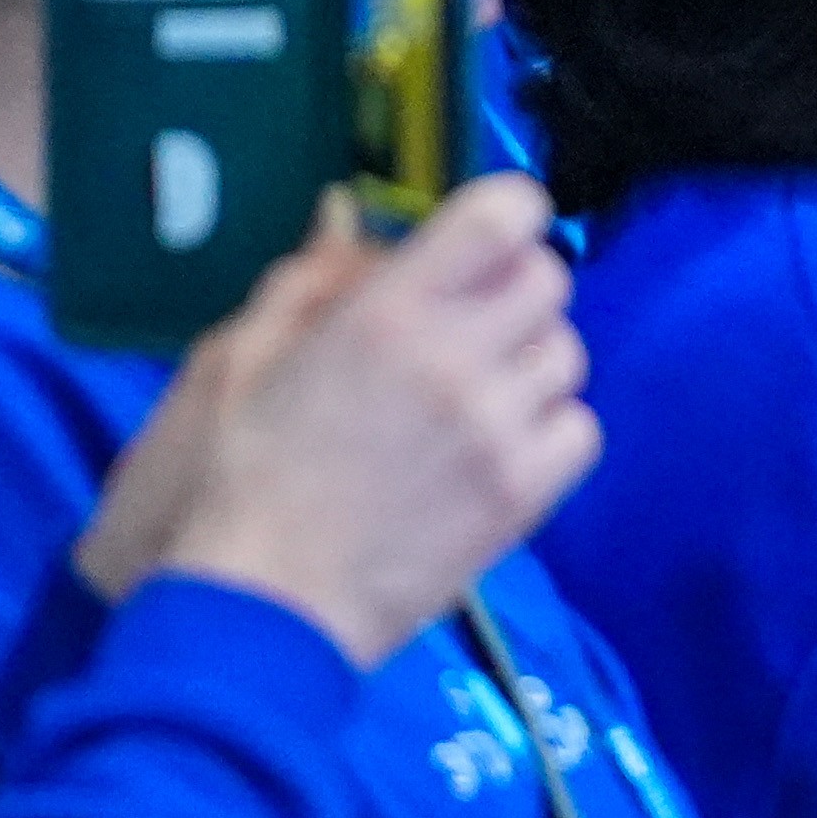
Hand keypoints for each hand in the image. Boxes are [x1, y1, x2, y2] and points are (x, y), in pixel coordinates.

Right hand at [81, 181, 600, 667]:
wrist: (262, 604)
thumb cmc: (236, 478)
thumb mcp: (243, 360)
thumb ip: (308, 280)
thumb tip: (346, 213)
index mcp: (385, 312)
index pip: (505, 215)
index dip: (507, 214)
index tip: (486, 236)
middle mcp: (457, 359)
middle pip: (549, 279)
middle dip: (513, 289)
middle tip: (469, 324)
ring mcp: (500, 428)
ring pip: (568, 355)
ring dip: (529, 363)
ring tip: (473, 397)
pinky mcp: (525, 493)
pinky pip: (580, 430)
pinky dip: (550, 431)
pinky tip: (497, 448)